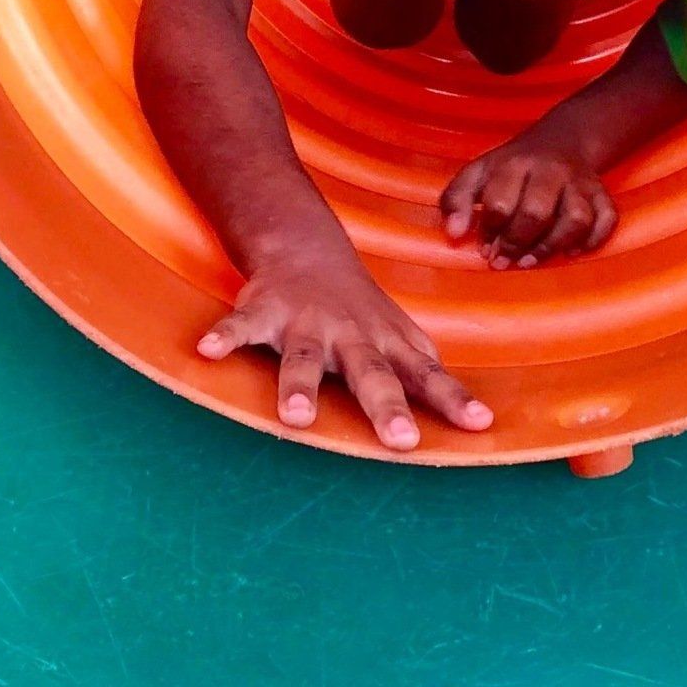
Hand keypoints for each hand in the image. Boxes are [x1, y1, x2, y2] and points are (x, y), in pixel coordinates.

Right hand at [197, 255, 492, 449]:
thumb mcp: (397, 332)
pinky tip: (206, 351)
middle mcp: (350, 335)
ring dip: (300, 386)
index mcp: (385, 344)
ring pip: (304, 358)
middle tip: (401, 441)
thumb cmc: (358, 307)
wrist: (306, 246)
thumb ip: (422, 369)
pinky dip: (224, 336)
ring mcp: (306, 323)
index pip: (426, 375)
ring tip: (297, 417)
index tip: (481, 424)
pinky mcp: (263, 311)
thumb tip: (471, 411)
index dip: (453, 399)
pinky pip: (240, 326)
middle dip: (386, 406)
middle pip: (371, 374)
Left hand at [439, 128, 618, 269]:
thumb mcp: (477, 173)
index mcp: (514, 163)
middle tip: (505, 259)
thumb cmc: (511, 167)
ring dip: (553, 246)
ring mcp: (579, 182)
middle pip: (536, 212)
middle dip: (517, 243)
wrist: (561, 140)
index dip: (489, 231)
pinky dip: (593, 239)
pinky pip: (607, 218)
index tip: (486, 247)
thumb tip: (455, 235)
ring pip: (576, 218)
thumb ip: (456, 200)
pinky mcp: (601, 193)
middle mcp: (550, 170)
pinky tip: (572, 251)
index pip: (499, 202)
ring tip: (533, 260)